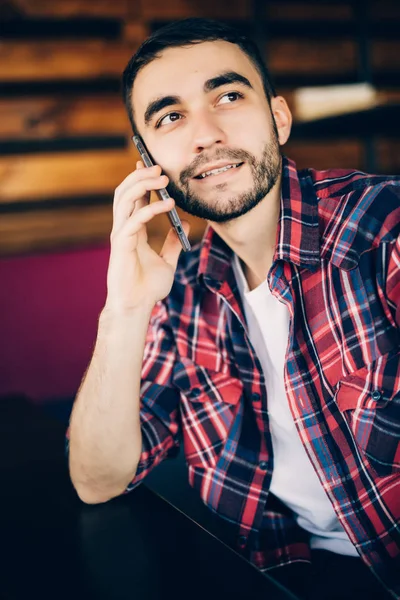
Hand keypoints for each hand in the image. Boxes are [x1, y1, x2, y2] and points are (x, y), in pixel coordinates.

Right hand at [104, 161, 189, 313]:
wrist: (137, 307)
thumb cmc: (147, 288)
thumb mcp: (168, 262)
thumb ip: (173, 242)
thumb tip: (185, 224)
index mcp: (132, 232)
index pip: (134, 199)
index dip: (141, 182)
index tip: (153, 168)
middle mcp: (123, 230)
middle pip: (125, 193)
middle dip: (140, 177)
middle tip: (158, 167)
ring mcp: (120, 236)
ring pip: (124, 200)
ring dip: (142, 185)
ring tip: (161, 177)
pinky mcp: (121, 245)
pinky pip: (135, 220)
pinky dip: (151, 209)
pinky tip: (168, 204)